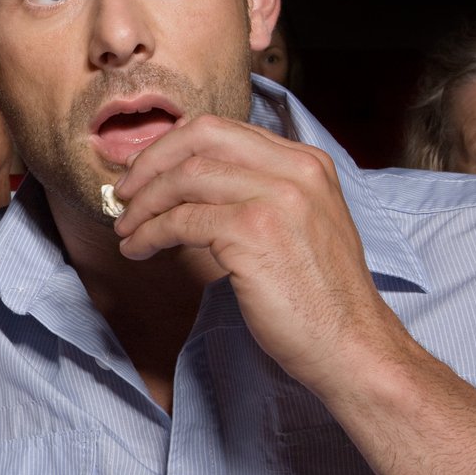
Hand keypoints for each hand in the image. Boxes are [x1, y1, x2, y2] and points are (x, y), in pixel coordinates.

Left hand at [109, 114, 408, 394]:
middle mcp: (295, 170)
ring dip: (144, 205)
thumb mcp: (301, 224)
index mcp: (307, 162)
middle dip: (151, 162)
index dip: (173, 147)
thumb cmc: (318, 296)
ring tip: (127, 229)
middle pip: (200, 138)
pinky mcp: (253, 232)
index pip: (223, 130)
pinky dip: (149, 233)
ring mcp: (276, 198)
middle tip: (125, 193)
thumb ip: (261, 193)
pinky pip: (181, 221)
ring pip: (185, 178)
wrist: (350, 344)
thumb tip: (191, 183)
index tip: (146, 172)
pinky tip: (138, 250)